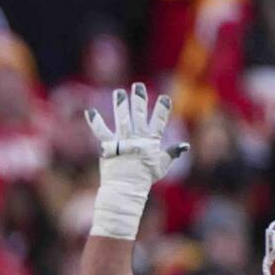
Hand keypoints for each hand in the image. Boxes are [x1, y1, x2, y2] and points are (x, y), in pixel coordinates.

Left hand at [85, 83, 187, 239]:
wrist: (127, 188)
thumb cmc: (145, 177)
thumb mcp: (162, 165)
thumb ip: (172, 153)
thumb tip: (185, 145)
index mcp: (151, 141)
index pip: (159, 121)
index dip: (162, 109)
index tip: (164, 97)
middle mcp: (136, 138)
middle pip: (139, 114)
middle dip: (139, 99)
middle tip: (138, 85)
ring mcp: (122, 141)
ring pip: (122, 118)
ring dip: (120, 104)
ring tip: (118, 92)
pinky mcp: (109, 146)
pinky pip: (101, 131)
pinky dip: (95, 121)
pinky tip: (89, 111)